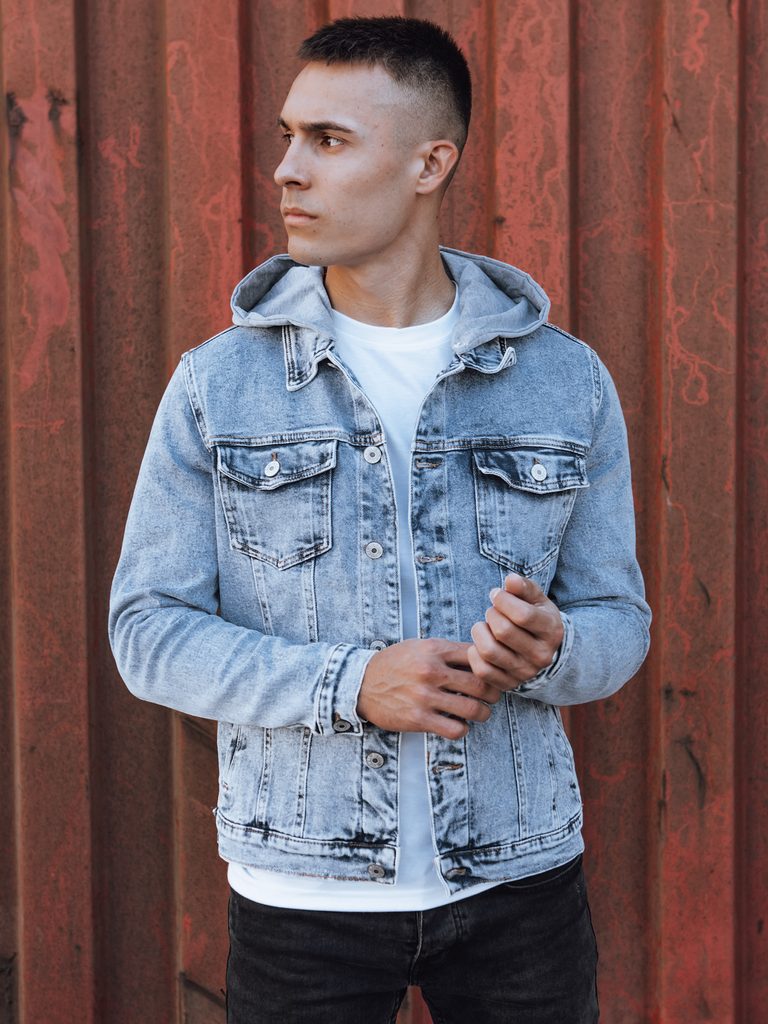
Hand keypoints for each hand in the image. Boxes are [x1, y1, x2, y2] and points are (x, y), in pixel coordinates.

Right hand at [357, 638, 501, 739]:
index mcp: (434, 649)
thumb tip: (481, 658)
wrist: (361, 684)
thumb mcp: (419, 647)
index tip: (494, 674)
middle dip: (493, 693)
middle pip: (481, 684)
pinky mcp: (418, 718)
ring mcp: (424, 696)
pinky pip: (455, 729)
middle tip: (493, 697)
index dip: (491, 666)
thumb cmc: (394, 664)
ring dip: (483, 713)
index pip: (477, 656)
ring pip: (473, 709)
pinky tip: (458, 724)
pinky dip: (462, 729)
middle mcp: (431, 671)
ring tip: (480, 712)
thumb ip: (448, 651)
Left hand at [468, 573, 563, 689]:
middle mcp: (541, 655)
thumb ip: (524, 587)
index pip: (522, 615)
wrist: (543, 650)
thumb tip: (510, 580)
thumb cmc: (535, 617)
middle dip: (491, 614)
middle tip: (492, 611)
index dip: (502, 600)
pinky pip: (481, 670)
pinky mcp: (509, 684)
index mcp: (551, 630)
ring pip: (489, 651)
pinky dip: (474, 654)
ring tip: (484, 627)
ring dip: (480, 633)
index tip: (496, 595)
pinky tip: (480, 644)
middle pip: (503, 631)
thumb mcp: (536, 599)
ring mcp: (525, 673)